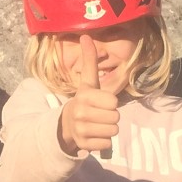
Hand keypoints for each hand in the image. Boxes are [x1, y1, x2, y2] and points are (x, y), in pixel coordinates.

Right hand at [58, 35, 120, 154]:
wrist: (66, 125)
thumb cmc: (84, 101)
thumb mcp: (87, 82)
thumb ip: (89, 60)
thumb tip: (86, 36)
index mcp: (84, 96)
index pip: (114, 102)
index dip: (110, 102)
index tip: (100, 102)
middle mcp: (80, 113)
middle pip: (115, 117)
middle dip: (111, 117)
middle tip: (99, 115)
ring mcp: (81, 130)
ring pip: (113, 131)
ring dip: (108, 129)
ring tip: (97, 124)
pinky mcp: (83, 145)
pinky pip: (107, 144)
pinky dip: (103, 141)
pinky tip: (94, 135)